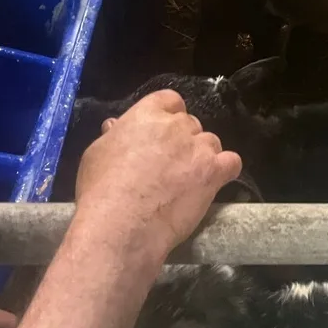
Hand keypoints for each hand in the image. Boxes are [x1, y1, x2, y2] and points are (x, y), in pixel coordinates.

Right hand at [74, 90, 241, 262]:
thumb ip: (112, 136)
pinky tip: (215, 181)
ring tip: (189, 179)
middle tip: (170, 165)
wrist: (121, 226)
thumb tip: (115, 125)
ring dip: (203, 156)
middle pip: (190, 124)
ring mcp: (197, 148)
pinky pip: (232, 162)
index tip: (162, 135)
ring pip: (211, 142)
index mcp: (146, 114)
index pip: (170, 100)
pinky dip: (226, 170)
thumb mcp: (95, 154)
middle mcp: (176, 126)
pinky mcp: (213, 172)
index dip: (169, 116)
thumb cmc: (100, 192)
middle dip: (183, 141)